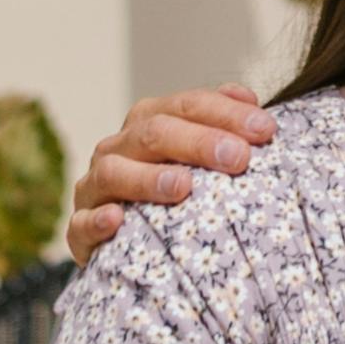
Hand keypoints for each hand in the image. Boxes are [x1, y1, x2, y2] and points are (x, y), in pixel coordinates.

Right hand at [65, 86, 274, 255]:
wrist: (129, 244)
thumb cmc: (177, 196)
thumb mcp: (200, 160)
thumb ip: (223, 128)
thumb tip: (250, 98)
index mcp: (149, 122)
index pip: (187, 106)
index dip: (226, 113)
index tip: (266, 130)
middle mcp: (119, 148)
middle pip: (154, 132)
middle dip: (199, 142)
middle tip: (239, 157)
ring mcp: (95, 188)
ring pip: (114, 172)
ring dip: (148, 178)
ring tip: (183, 186)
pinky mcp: (79, 230)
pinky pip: (81, 224)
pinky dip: (97, 220)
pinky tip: (118, 219)